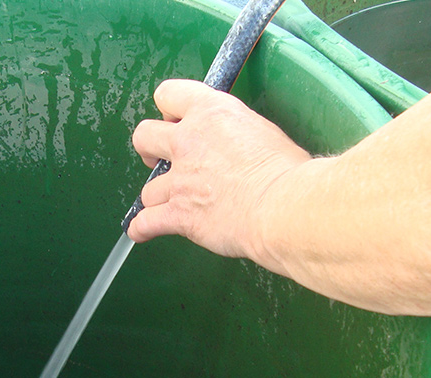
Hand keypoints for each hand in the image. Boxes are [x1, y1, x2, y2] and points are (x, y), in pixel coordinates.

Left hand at [129, 79, 310, 261]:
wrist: (283, 206)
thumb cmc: (287, 173)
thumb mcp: (263, 131)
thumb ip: (236, 133)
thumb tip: (235, 146)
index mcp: (211, 113)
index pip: (169, 94)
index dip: (169, 110)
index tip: (174, 122)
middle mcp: (189, 142)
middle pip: (144, 136)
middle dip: (149, 150)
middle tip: (161, 160)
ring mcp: (180, 180)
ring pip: (148, 189)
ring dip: (158, 198)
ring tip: (172, 205)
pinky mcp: (178, 214)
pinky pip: (145, 222)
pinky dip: (143, 229)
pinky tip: (144, 231)